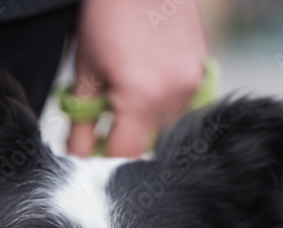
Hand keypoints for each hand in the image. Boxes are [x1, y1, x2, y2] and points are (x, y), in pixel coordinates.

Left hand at [67, 0, 208, 157]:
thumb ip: (81, 123)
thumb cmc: (106, 17)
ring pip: (166, 125)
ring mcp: (193, 84)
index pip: (125, 154)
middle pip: (148, 143)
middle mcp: (174, 96)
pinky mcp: (203, 70)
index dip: (105, 155)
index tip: (92, 149)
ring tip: (128, 85)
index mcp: (141, 98)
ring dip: (146, 118)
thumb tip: (79, 156)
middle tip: (105, 112)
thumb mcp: (85, 74)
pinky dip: (163, 100)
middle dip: (125, 135)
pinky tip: (148, 73)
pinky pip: (182, 103)